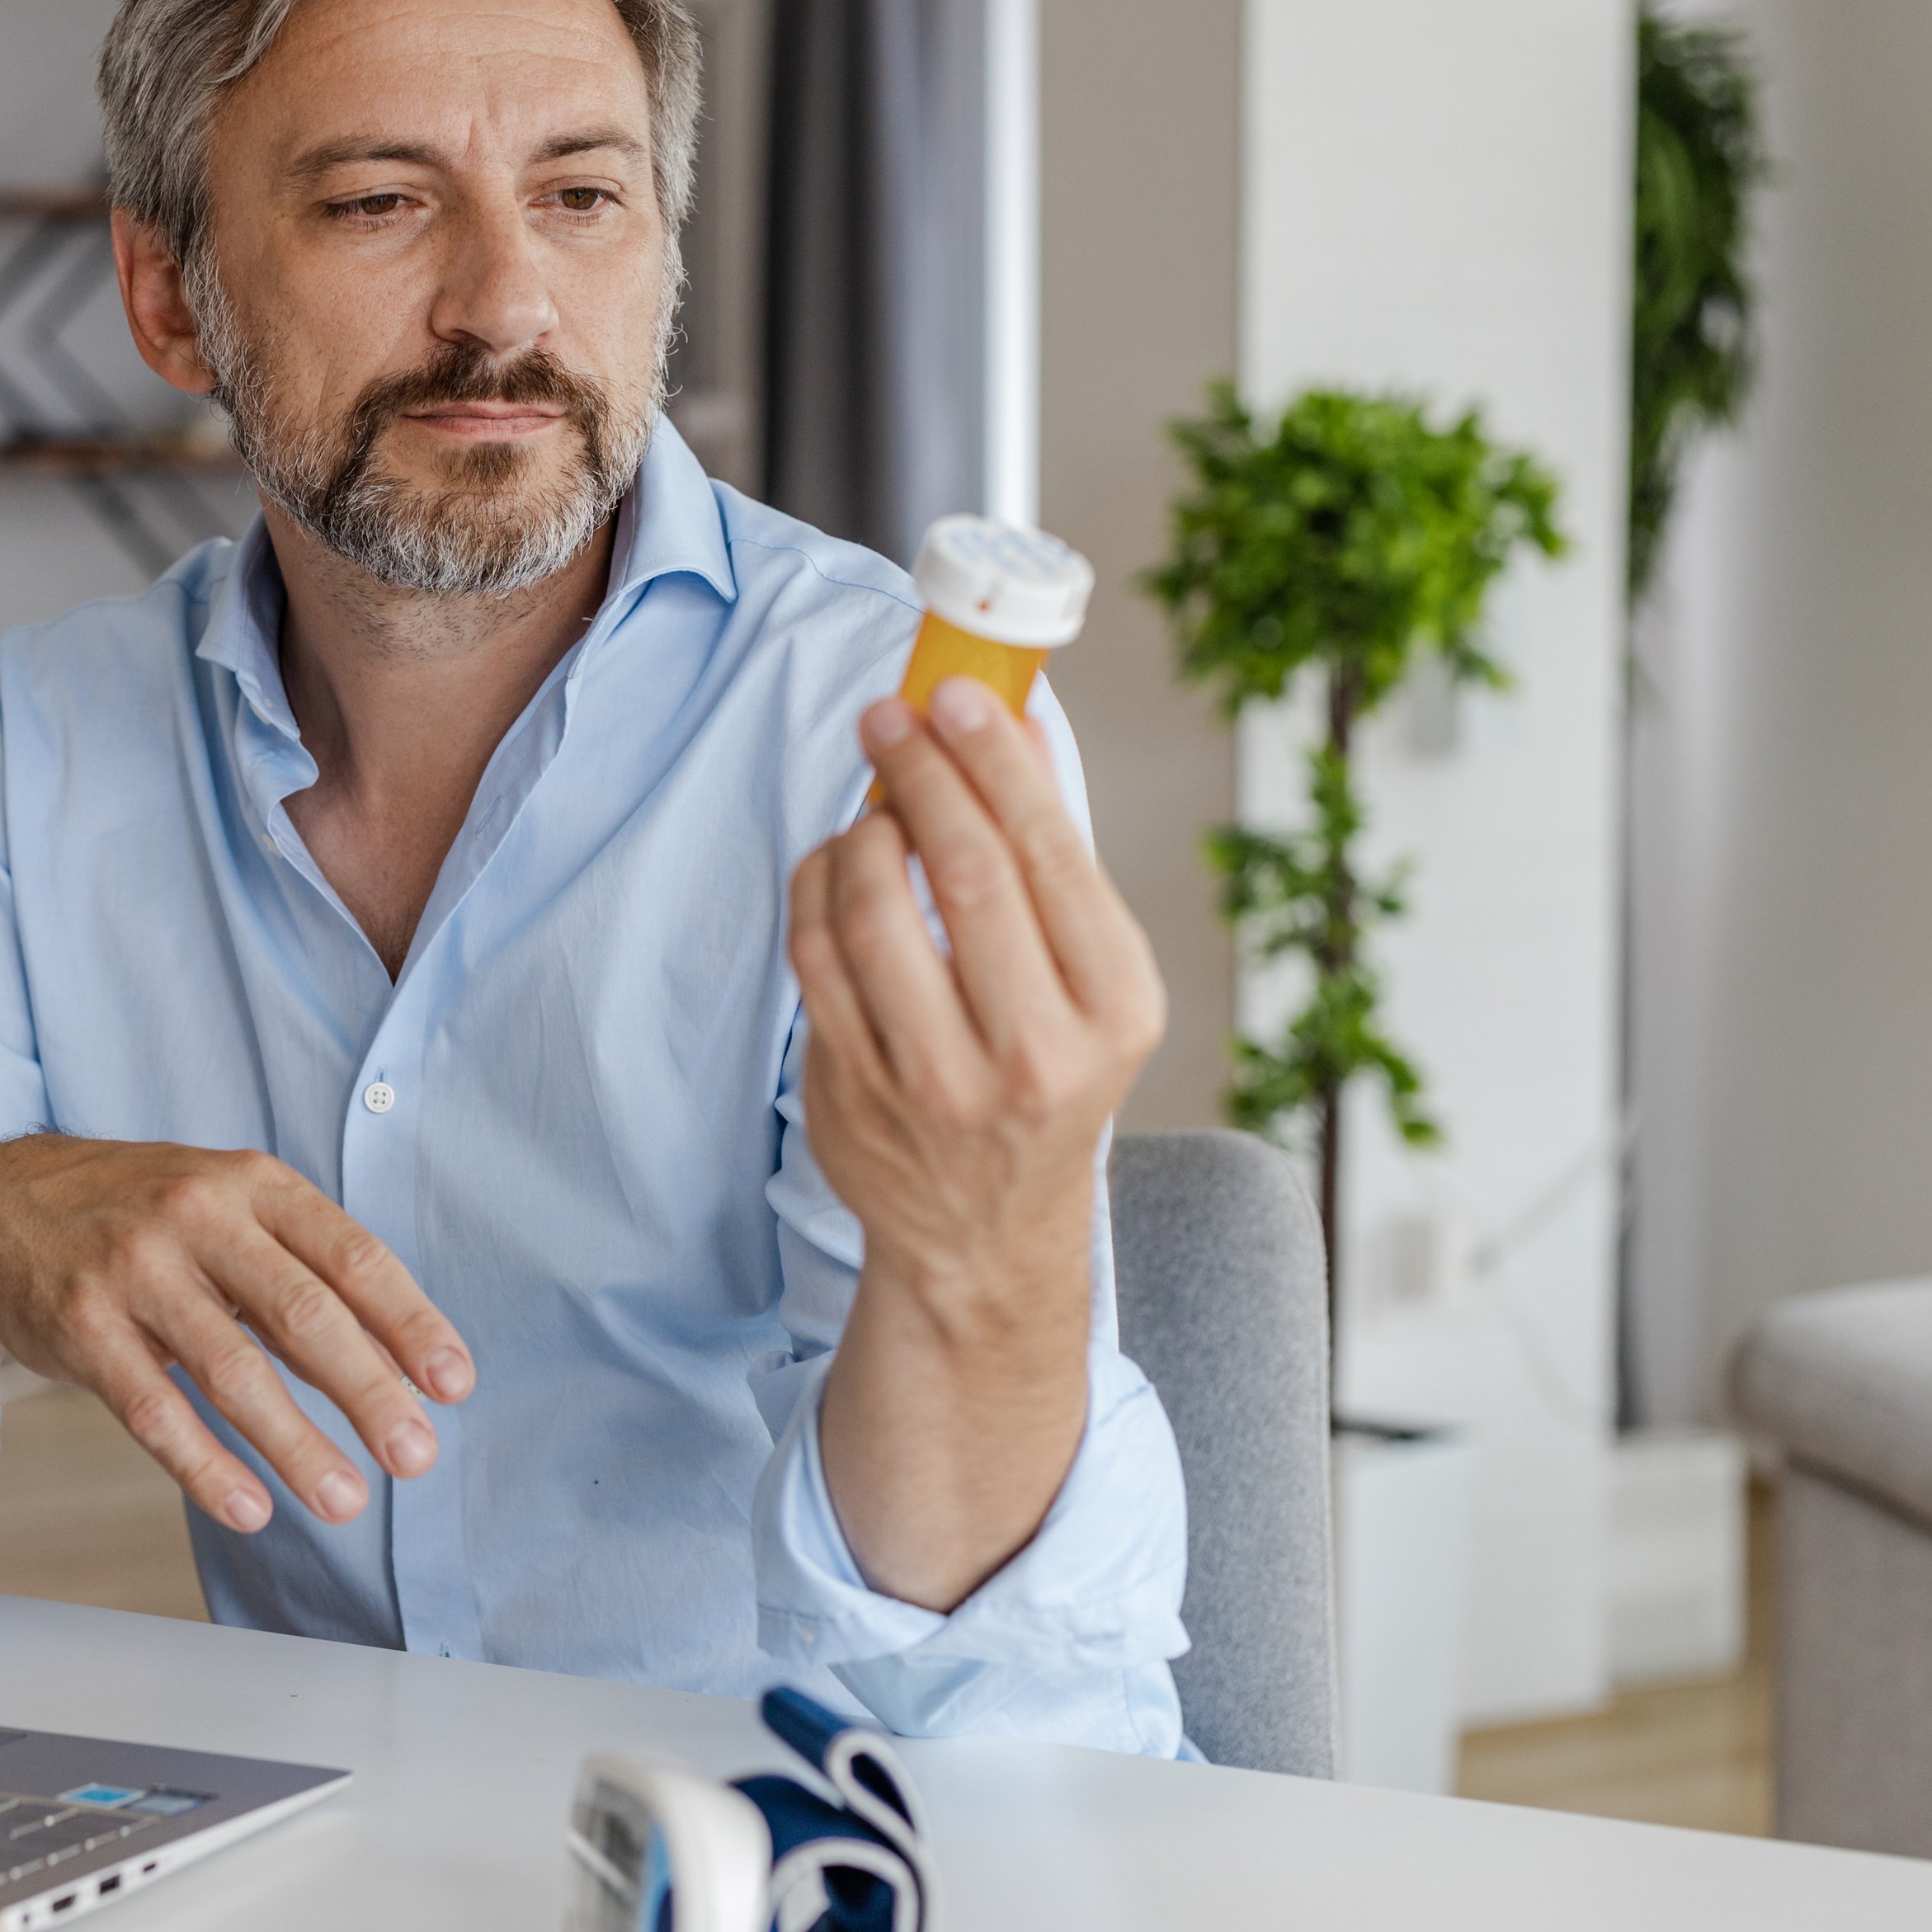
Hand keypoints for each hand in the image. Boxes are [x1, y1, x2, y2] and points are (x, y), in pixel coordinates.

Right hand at [0, 1135, 474, 1534]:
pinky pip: (153, 1410)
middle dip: (368, 1393)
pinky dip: (206, 1466)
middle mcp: (197, 1216)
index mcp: (253, 1183)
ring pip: (231, 1371)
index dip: (410, 1322)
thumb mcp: (228, 1206)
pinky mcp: (81, 1326)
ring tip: (346, 1500)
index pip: (351, 1255)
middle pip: (302, 1315)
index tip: (453, 1384)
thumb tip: (400, 1359)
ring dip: (296, 1445)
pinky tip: (251, 1506)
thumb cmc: (142, 1217)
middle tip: (415, 1456)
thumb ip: (304, 1268)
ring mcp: (135, 1270)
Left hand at [787, 676, 1166, 1308]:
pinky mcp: (855, 1096)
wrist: (985, 1235)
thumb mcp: (1091, 985)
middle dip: (922, 776)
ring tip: (874, 807)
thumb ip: (1054, 863)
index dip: (994, 764)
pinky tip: (836, 864)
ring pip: (873, 916)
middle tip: (891, 717)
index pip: (1048, 860)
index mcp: (1114, 1012)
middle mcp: (1033, 1055)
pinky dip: (818, 889)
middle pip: (964, 876)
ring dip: (863, 835)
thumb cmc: (1046, 1076)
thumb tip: (1013, 726)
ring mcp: (935, 1084)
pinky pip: (817, 960)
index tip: (957, 696)